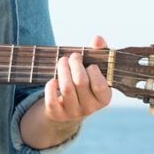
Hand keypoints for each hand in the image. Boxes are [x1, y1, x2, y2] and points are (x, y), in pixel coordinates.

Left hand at [19, 35, 113, 149]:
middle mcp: (90, 108)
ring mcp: (73, 112)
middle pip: (80, 82)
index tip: (89, 63)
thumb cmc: (85, 82)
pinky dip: (50, 87)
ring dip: (62, 70)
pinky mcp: (57, 114)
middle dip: (75, 64)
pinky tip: (53, 80)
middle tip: (72, 57)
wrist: (69, 106)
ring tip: (62, 61)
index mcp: (103, 98)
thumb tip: (97, 39)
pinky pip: (52, 100)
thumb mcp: (95, 69)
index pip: (100, 85)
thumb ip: (99, 52)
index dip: (93, 71)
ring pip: (66, 88)